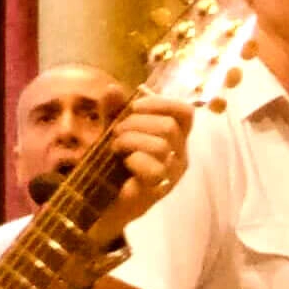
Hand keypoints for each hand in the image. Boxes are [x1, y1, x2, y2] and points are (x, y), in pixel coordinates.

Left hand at [100, 100, 195, 225]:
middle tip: (116, 133)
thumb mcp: (113, 130)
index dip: (161, 103)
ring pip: (161, 145)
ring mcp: (172, 174)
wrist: (103, 200)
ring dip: (130, 140)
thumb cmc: (114, 163)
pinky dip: (133, 160)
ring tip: (116, 148)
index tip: (135, 105)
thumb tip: (112, 89)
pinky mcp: (159, 189)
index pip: (185, 112)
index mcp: (176, 137)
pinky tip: (125, 164)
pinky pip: (153, 167)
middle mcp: (180, 155)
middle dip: (135, 123)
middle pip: (168, 126)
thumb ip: (114, 110)